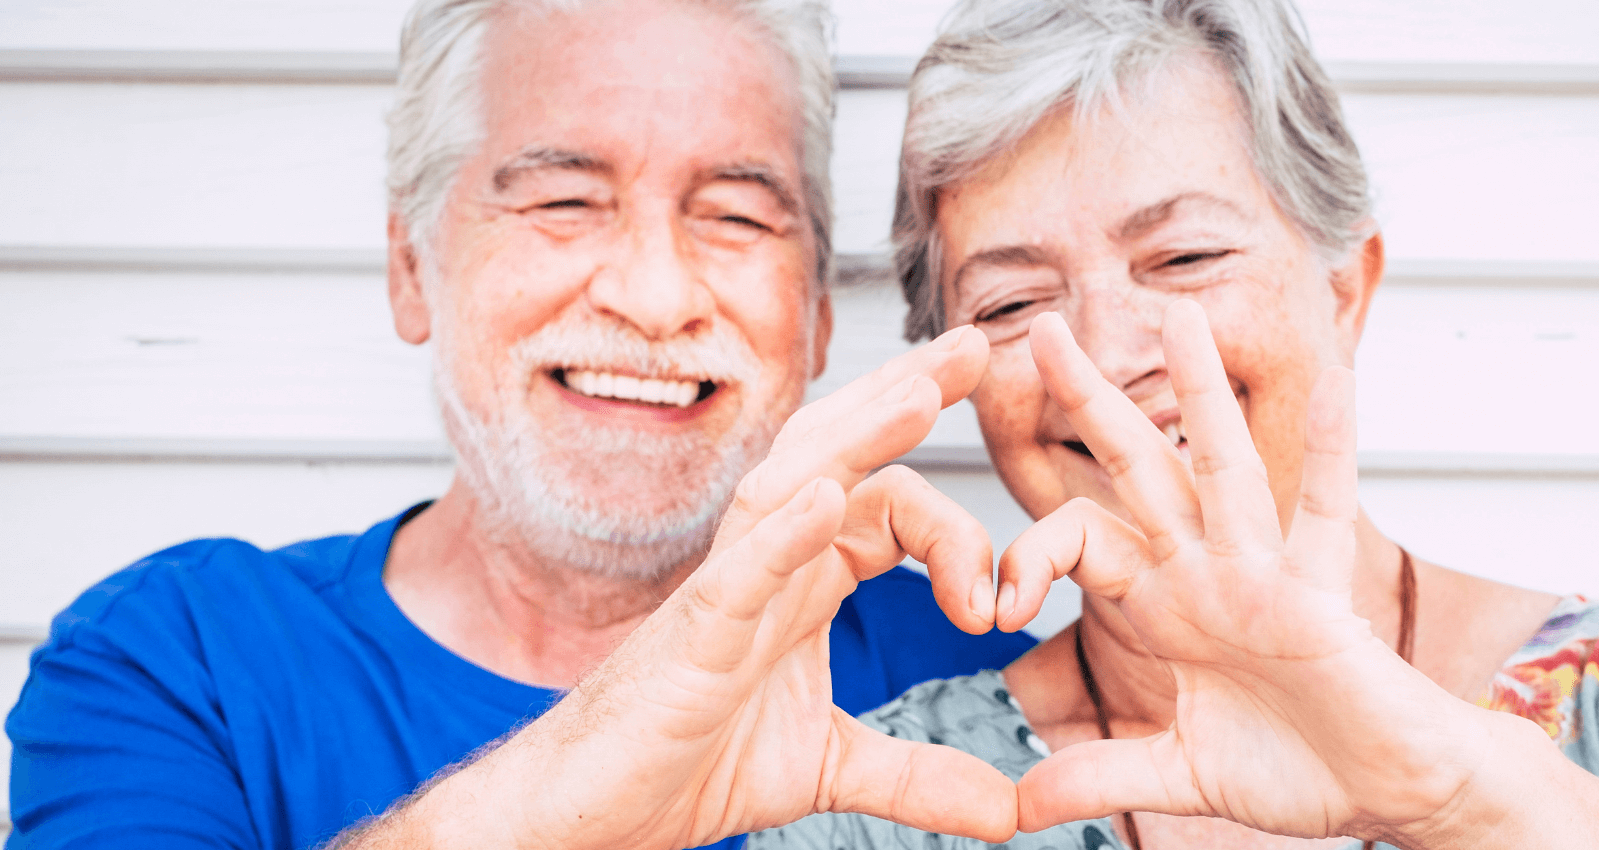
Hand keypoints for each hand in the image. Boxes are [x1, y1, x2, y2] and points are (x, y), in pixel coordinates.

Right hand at [371, 326, 1023, 849]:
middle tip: (980, 343)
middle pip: (841, 455)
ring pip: (791, 486)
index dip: (957, 535)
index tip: (999, 607)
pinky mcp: (690, 640)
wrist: (590, 818)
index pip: (888, 507)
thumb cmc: (684, 766)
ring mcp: (723, 594)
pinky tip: (827, 498)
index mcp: (802, 581)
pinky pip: (738, 572)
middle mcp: (766, 566)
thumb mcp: (828, 767)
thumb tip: (1007, 810)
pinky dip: (784, 533)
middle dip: (908, 395)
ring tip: (920, 393)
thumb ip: (918, 776)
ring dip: (858, 438)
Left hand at [1003, 304, 1513, 845]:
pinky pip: (1325, 513)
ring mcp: (1264, 575)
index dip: (1030, 558)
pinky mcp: (1318, 598)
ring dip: (1201, 390)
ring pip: (1223, 466)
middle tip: (1040, 328)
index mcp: (1168, 604)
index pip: (1081, 542)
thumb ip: (1101, 776)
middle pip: (1136, 468)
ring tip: (1178, 313)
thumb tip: (1019, 807)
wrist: (1387, 794)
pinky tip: (1336, 382)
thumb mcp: (1178, 772)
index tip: (993, 610)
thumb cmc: (1300, 768)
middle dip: (1089, 399)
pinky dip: (1332, 450)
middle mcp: (1208, 571)